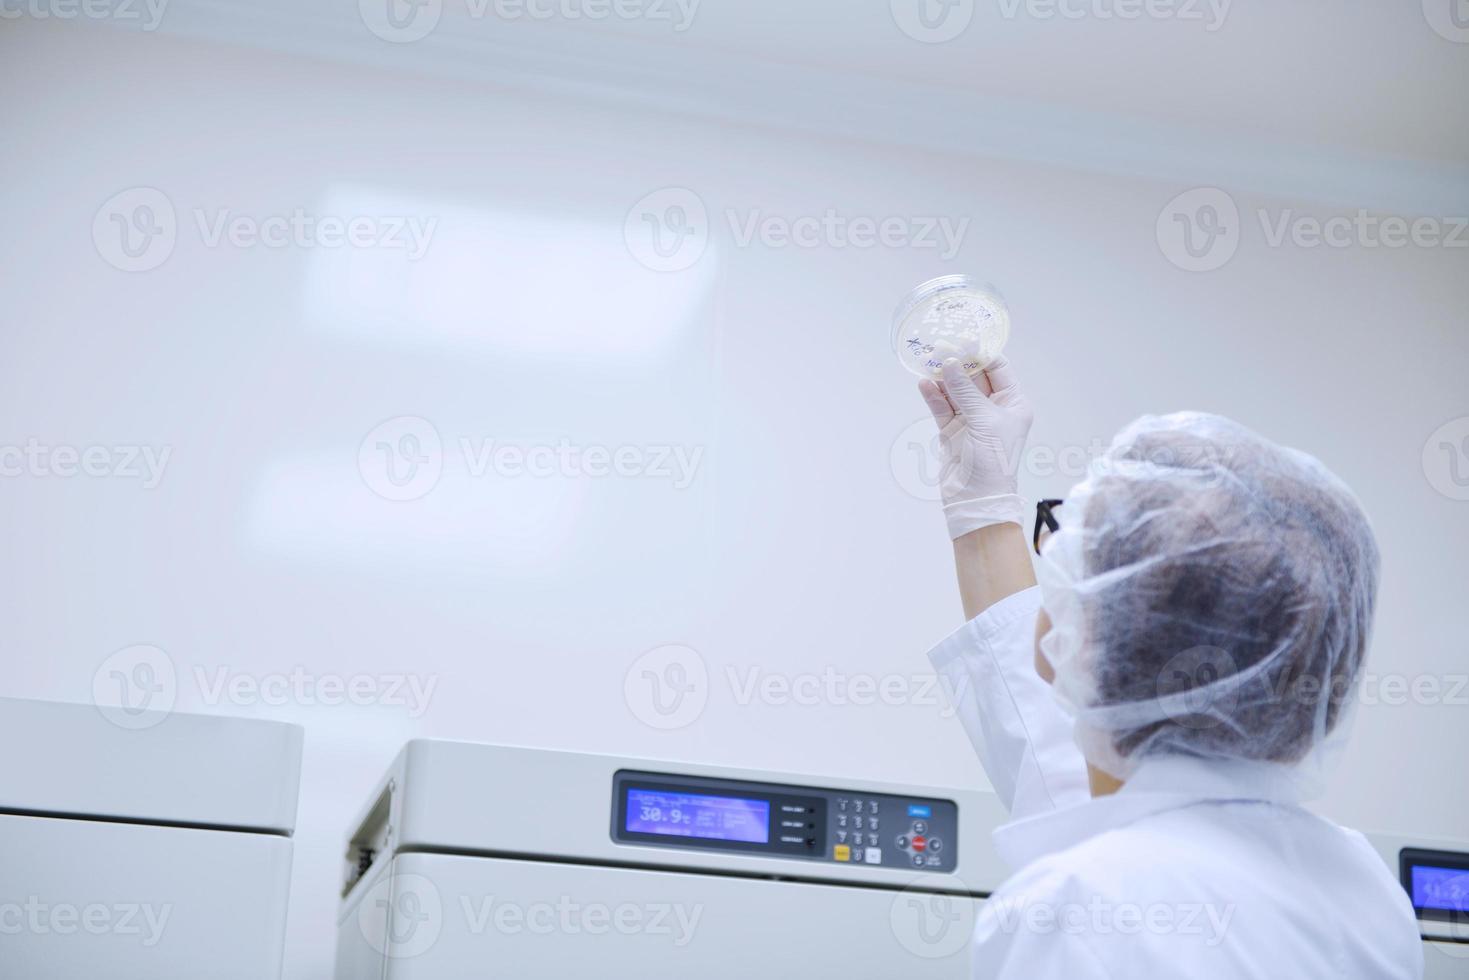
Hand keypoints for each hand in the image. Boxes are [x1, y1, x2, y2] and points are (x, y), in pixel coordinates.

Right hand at [918, 356, 1032, 536]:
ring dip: (942, 377)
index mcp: (1013, 403)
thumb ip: (964, 390)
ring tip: (927, 360)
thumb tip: (949, 362)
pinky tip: (924, 384)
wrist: (976, 499)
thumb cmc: (993, 461)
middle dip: (958, 361)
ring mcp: (970, 420)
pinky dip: (933, 395)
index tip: (962, 338)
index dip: (980, 352)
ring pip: (955, 390)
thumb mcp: (983, 420)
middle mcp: (993, 408)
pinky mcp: (951, 431)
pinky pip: (941, 407)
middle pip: (973, 376)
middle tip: (939, 345)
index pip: (997, 368)